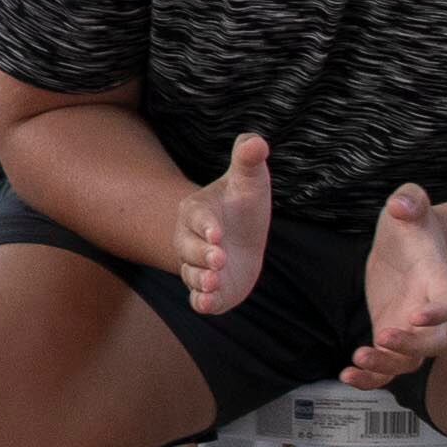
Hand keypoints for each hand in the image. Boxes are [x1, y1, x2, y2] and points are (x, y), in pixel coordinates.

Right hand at [182, 133, 273, 314]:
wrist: (237, 235)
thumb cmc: (241, 205)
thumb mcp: (249, 181)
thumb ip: (248, 160)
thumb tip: (257, 141)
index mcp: (198, 212)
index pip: (197, 217)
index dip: (205, 225)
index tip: (217, 232)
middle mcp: (191, 240)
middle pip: (189, 248)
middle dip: (202, 255)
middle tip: (219, 259)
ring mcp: (199, 265)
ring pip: (192, 274)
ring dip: (201, 280)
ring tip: (214, 283)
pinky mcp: (209, 288)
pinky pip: (199, 297)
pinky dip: (202, 302)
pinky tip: (208, 305)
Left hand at [347, 188, 446, 391]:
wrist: (413, 242)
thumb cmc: (413, 222)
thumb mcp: (411, 202)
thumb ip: (410, 200)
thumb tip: (402, 204)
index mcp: (440, 281)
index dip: (439, 312)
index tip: (418, 316)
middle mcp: (429, 310)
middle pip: (433, 342)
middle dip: (410, 346)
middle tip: (383, 338)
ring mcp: (410, 325)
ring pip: (409, 361)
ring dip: (385, 367)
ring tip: (356, 362)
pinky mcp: (390, 329)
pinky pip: (386, 364)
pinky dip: (371, 376)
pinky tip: (347, 376)